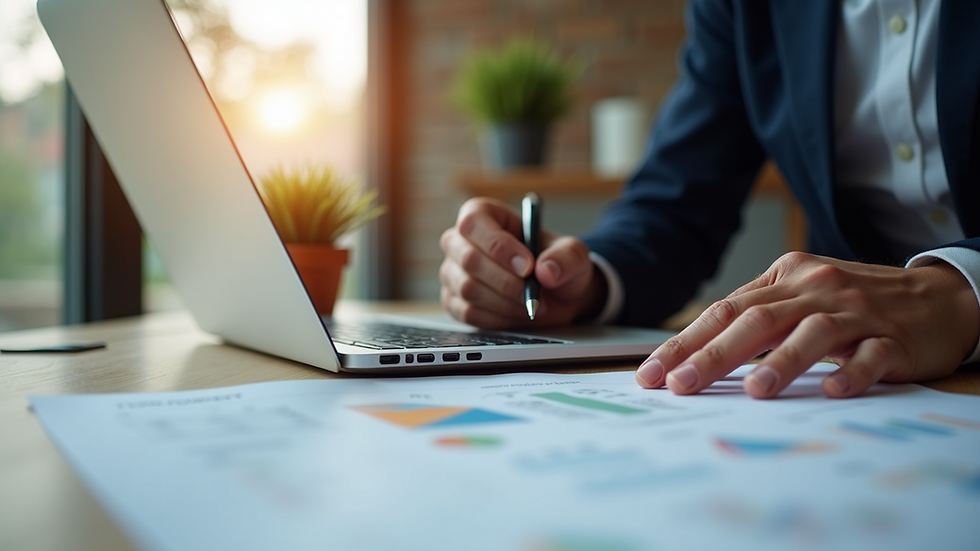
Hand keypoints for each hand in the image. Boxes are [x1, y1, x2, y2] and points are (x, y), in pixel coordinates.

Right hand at [439, 197, 605, 328]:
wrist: (554, 294)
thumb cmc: (555, 263)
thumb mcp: (572, 253)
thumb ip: (566, 257)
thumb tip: (546, 271)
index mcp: (483, 215)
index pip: (474, 223)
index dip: (499, 246)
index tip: (528, 266)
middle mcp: (459, 241)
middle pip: (468, 259)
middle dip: (506, 282)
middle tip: (534, 293)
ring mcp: (453, 272)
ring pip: (468, 289)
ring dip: (506, 302)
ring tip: (531, 303)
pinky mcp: (454, 301)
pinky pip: (468, 313)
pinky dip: (498, 318)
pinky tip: (517, 312)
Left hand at [635, 252, 979, 397]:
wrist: (935, 297)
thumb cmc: (851, 303)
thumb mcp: (798, 297)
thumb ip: (752, 320)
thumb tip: (690, 357)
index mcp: (785, 277)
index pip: (724, 311)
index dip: (685, 343)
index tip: (652, 375)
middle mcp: (815, 288)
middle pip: (756, 320)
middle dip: (713, 354)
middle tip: (680, 385)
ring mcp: (856, 313)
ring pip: (812, 333)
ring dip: (781, 362)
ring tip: (753, 391)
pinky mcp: (894, 339)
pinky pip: (871, 356)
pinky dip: (850, 372)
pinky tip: (831, 391)